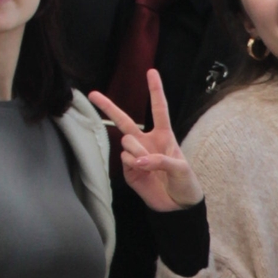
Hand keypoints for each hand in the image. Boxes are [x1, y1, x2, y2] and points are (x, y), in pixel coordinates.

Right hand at [88, 68, 204, 211]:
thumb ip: (162, 160)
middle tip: (92, 93)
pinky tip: (142, 171)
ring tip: (149, 165)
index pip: (159, 109)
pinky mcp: (128, 170)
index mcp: (163, 136)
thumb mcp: (181, 168)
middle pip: (125, 120)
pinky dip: (133, 163)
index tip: (151, 72)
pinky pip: (124, 158)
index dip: (155, 91)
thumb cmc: (185, 183)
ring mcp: (135, 155)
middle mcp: (146, 142)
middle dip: (108, 106)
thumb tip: (140, 160)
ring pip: (126, 141)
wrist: (178, 206)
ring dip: (137, 151)